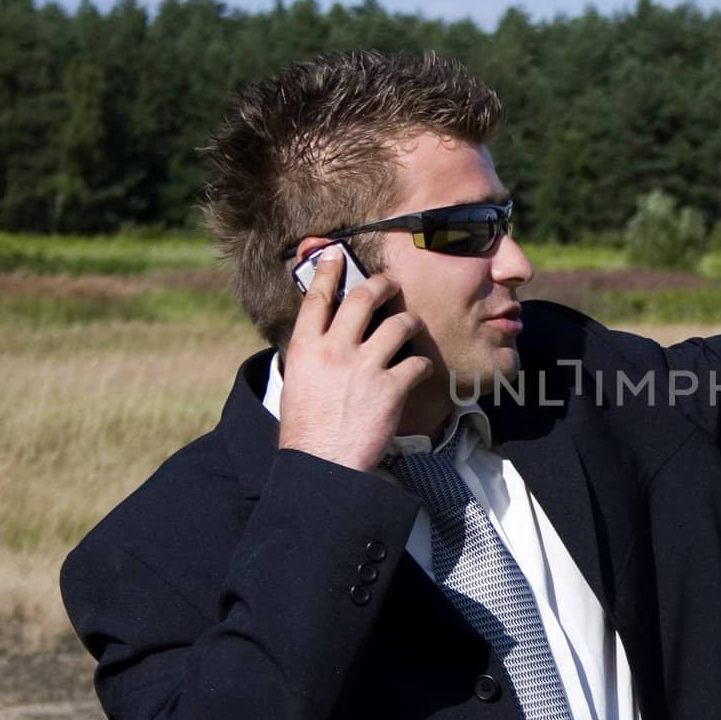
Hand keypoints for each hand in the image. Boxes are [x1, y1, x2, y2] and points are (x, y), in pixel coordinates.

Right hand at [277, 247, 430, 471]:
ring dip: (412, 322)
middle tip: (392, 283)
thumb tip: (321, 338)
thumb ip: (311, 356)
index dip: (328, 271)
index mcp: (305, 348)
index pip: (316, 298)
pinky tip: (422, 372)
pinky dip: (423, 366)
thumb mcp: (297, 384)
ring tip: (414, 327)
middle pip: (363, 297)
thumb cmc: (306, 430)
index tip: (336, 254)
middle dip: (382, 284)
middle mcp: (334, 350)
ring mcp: (364, 366)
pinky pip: (417, 363)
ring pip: (399, 324)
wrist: (323, 465)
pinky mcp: (391, 386)